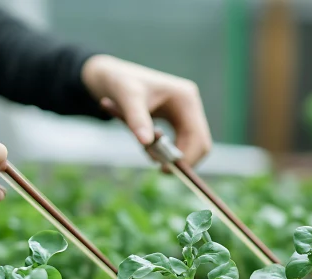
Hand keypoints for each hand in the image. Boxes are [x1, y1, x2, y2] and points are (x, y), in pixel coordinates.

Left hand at [82, 55, 211, 166]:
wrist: (111, 75)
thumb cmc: (120, 81)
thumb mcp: (127, 98)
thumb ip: (138, 119)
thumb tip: (147, 143)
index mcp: (186, 99)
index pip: (198, 138)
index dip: (186, 158)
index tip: (164, 170)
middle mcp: (190, 106)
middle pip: (199, 144)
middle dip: (180, 159)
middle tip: (158, 169)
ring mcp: (185, 113)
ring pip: (189, 146)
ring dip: (170, 154)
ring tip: (145, 147)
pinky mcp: (177, 119)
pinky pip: (178, 143)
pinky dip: (163, 149)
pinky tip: (146, 142)